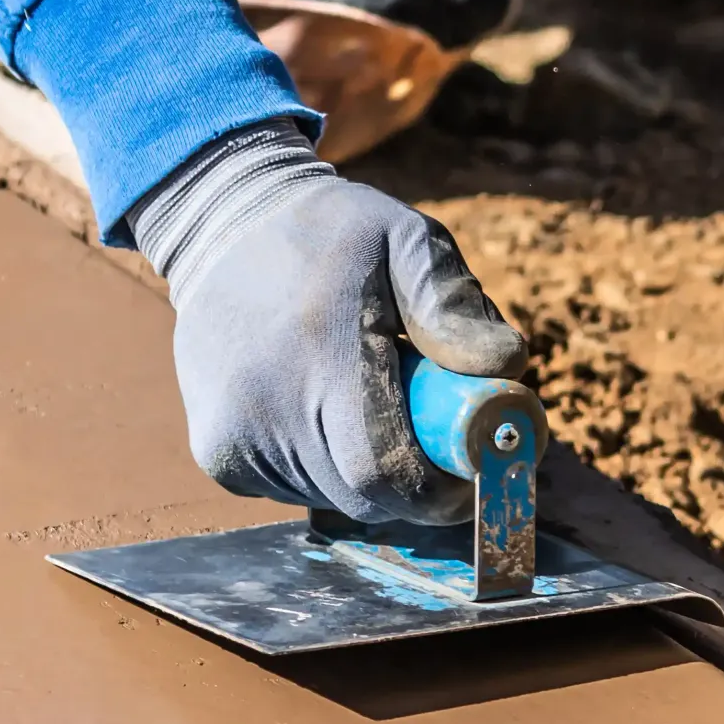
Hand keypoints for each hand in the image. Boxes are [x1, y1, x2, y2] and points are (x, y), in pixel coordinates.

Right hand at [128, 119, 526, 524]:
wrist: (221, 226)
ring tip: (369, 405)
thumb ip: (453, 301)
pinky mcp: (218, 453)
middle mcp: (266, 407)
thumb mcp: (403, 238)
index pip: (388, 473)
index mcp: (321, 353)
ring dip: (368, 473)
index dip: (439, 490)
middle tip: (434, 436)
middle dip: (413, 482)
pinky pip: (295, 489)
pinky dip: (325, 467)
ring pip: (332, 496)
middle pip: (365, 496)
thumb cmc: (330, 234)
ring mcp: (233, 437)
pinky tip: (321, 409)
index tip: (471, 471)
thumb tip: (505, 366)